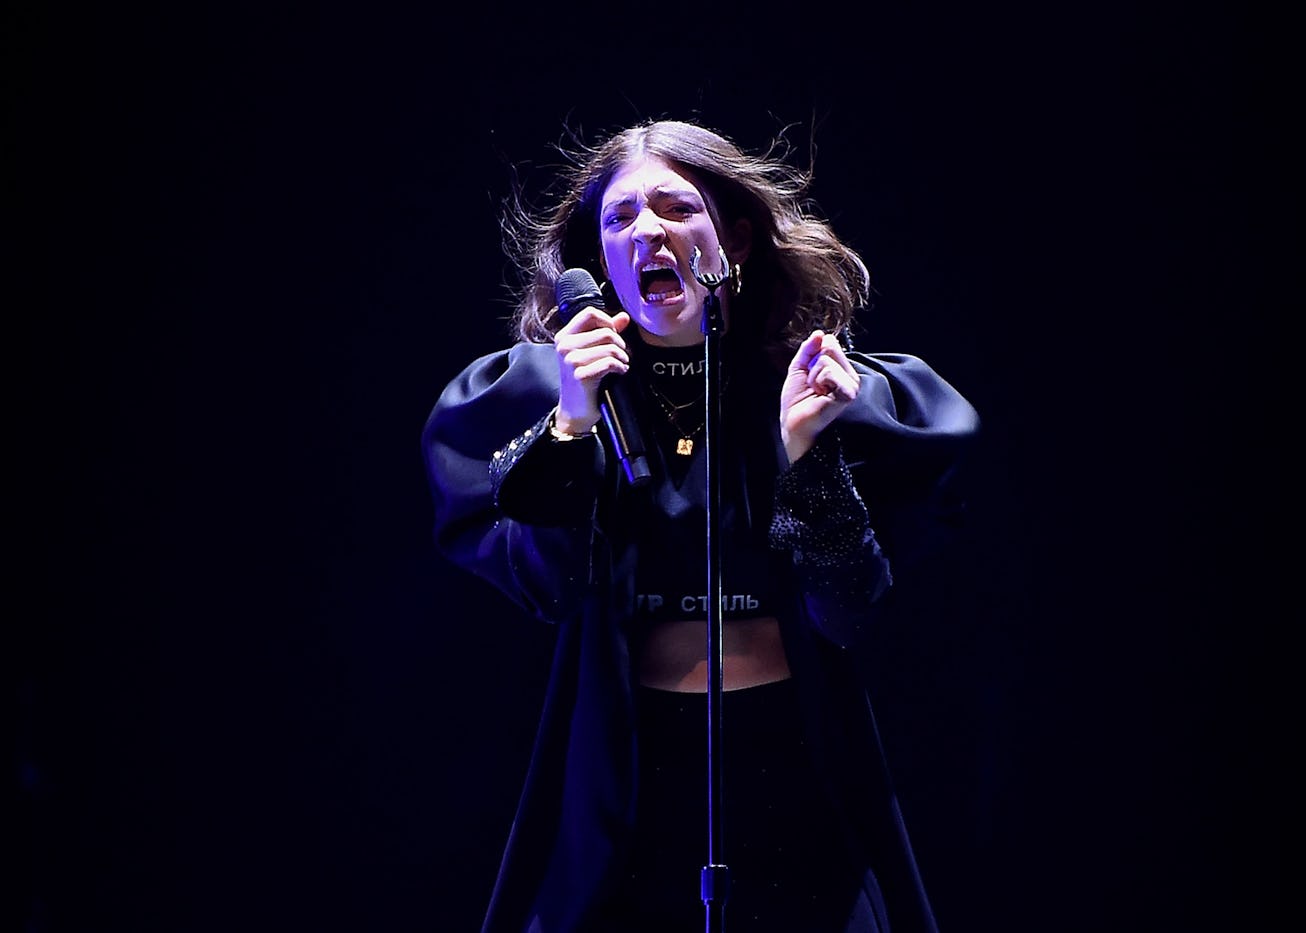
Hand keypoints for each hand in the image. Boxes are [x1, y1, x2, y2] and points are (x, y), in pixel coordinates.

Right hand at [553, 305, 631, 433]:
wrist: (574, 410)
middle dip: (620, 343)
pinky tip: (619, 372)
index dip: (608, 321)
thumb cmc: (583, 380)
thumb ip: (605, 331)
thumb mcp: (591, 352)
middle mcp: (564, 346)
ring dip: (622, 357)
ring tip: (620, 365)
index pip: (590, 313)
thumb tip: (623, 316)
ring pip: (610, 347)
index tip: (614, 335)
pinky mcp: (580, 375)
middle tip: (621, 356)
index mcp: (565, 336)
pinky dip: (620, 368)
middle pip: (605, 330)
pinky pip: (610, 363)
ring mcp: (571, 360)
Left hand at [779, 329, 860, 462]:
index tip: (810, 375)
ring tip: (817, 392)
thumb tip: (819, 333)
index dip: (813, 355)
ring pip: (827, 359)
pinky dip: (818, 381)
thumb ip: (808, 349)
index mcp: (840, 369)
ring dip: (814, 376)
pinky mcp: (849, 392)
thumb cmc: (797, 402)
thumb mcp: (799, 368)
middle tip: (813, 385)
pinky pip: (829, 371)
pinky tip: (821, 395)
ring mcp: (852, 383)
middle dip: (813, 365)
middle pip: (830, 347)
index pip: (830, 342)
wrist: (794, 424)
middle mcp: (849, 375)